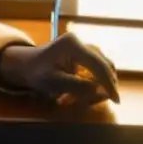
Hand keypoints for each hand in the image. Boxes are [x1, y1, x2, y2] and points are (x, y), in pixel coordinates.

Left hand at [0, 34, 119, 105]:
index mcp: (73, 45)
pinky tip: (83, 92)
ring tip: (88, 98)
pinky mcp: (82, 52)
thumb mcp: (55, 83)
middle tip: (102, 102)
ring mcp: (82, 45)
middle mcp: (80, 41)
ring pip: (102, 65)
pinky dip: (94, 80)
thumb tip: (101, 91)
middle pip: (104, 64)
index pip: (98, 65)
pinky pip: (95, 67)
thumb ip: (77, 86)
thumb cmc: (37, 73)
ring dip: (99, 83)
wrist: (26, 65)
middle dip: (105, 85)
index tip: (116, 100)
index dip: (109, 83)